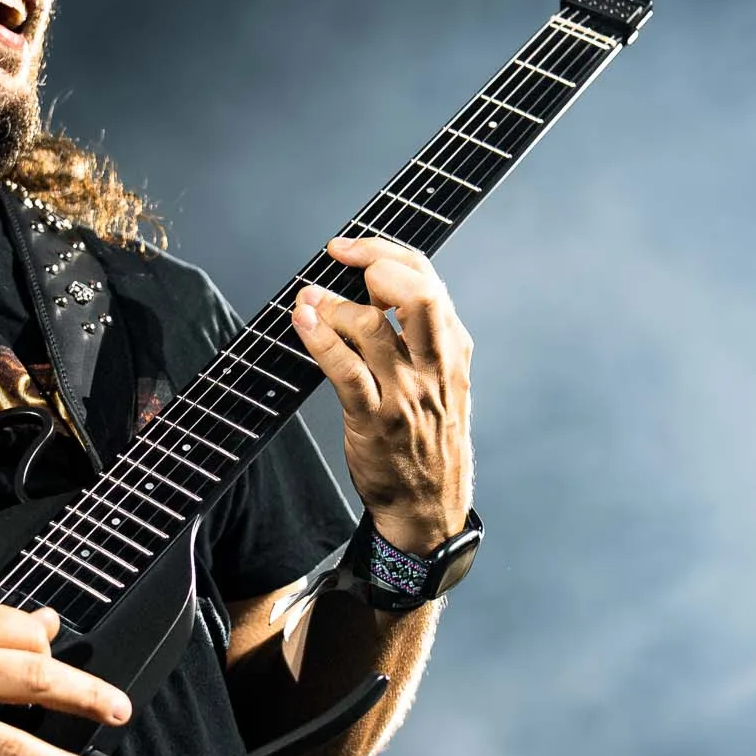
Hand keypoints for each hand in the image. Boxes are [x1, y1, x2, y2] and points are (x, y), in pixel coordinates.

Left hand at [292, 237, 473, 555]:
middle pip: (417, 294)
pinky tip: (302, 322)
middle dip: (374, 262)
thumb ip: (423, 337)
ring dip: (331, 305)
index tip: (350, 248)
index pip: (429, 282)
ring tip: (308, 300)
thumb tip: (382, 286)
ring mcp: (406, 395)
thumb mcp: (444, 382)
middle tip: (339, 258)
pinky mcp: (375, 421)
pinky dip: (320, 338)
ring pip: (372, 328)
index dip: (387, 253)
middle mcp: (435, 368)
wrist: (428, 508)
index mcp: (453, 351)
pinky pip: (346, 370)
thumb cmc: (428, 439)